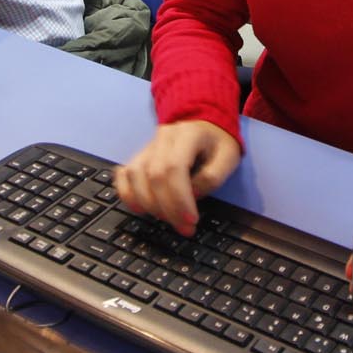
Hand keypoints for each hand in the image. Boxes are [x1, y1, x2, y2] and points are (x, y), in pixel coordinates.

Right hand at [114, 120, 240, 234]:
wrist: (205, 125)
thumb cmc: (217, 143)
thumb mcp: (228, 157)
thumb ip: (211, 178)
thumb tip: (190, 197)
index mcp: (187, 134)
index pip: (174, 168)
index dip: (179, 198)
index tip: (191, 220)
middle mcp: (163, 137)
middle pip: (154, 175)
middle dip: (167, 208)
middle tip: (184, 227)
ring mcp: (147, 146)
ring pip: (135, 175)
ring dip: (148, 204)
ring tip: (167, 219)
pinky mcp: (139, 156)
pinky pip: (124, 175)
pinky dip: (127, 194)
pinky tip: (140, 209)